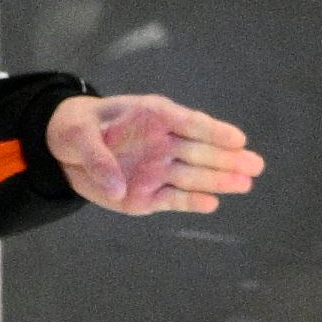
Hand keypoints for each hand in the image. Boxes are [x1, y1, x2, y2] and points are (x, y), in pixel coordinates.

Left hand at [48, 93, 264, 216]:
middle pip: (200, 151)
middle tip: (255, 165)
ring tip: (245, 183)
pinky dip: (191, 202)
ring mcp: (158, 170)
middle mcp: (163, 143)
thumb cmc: (79, 131)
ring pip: (193, 176)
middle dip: (227, 159)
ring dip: (219, 181)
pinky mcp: (148, 195)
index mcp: (154, 117)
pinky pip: (173, 199)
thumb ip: (97, 158)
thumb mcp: (78, 136)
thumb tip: (117, 188)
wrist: (65, 150)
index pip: (190, 122)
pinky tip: (211, 204)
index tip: (237, 139)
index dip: (214, 130)